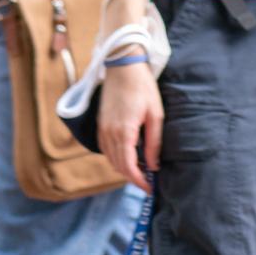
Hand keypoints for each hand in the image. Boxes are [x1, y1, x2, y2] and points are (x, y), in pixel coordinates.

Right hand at [98, 59, 162, 191]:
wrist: (123, 67)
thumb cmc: (143, 88)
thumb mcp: (155, 114)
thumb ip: (154, 142)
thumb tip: (153, 165)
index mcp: (123, 132)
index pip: (128, 166)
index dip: (138, 180)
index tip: (149, 187)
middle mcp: (109, 133)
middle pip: (118, 166)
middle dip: (133, 177)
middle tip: (148, 182)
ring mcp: (102, 129)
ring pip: (111, 159)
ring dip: (124, 168)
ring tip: (142, 170)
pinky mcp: (100, 125)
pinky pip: (105, 149)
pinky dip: (116, 157)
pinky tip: (129, 156)